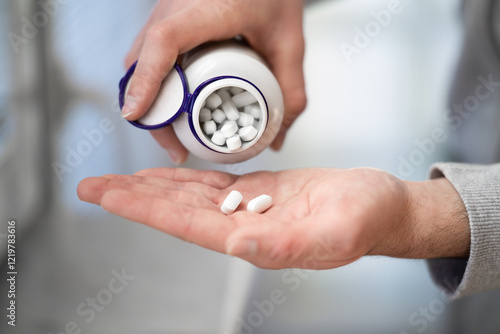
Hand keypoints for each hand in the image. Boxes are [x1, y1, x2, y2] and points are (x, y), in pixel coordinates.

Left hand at [77, 168, 469, 268]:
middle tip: (93, 186)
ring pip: (190, 197)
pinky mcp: (259, 192)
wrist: (381, 205)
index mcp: (256, 241)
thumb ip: (287, 246)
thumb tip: (236, 246)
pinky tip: (166, 175)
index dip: (147, 211)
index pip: (189, 225)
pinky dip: (186, 178)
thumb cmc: (366, 220)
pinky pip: (213, 184)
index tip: (109, 198)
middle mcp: (244, 228)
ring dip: (153, 187)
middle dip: (134, 198)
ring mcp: (249, 209)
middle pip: (178, 211)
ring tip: (119, 179)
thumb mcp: (337, 233)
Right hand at [122, 0, 306, 163]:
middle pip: (143, 62)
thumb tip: (276, 137)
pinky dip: (153, 83)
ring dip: (149, 98)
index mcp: (208, 8)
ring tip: (174, 133)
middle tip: (175, 147)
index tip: (136, 114)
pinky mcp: (167, 17)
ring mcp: (167, 10)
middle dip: (151, 111)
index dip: (146, 81)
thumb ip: (290, 92)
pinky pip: (147, 53)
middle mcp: (177, 6)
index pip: (164, 42)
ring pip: (139, 60)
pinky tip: (173, 104)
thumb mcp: (290, 43)